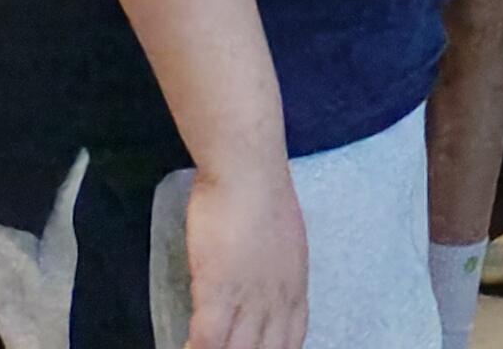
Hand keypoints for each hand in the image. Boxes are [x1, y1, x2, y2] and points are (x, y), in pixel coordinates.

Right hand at [177, 148, 310, 348]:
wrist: (247, 170)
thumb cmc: (262, 193)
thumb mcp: (285, 240)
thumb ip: (277, 269)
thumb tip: (267, 279)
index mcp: (295, 287)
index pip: (292, 341)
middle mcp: (276, 301)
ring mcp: (248, 299)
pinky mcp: (218, 291)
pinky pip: (207, 340)